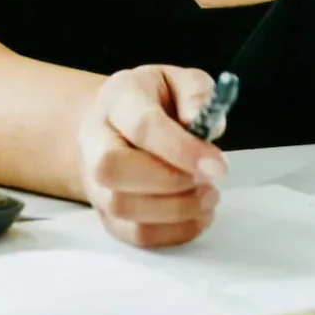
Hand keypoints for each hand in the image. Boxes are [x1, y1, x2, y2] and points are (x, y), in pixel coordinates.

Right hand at [75, 65, 228, 249]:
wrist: (117, 125)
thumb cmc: (155, 101)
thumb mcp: (180, 80)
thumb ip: (196, 93)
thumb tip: (207, 125)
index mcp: (118, 98)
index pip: (141, 125)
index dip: (181, 149)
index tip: (219, 166)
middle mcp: (95, 139)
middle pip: (112, 168)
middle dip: (169, 182)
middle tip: (209, 181)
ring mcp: (95, 180)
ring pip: (121, 206)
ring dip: (175, 210)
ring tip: (209, 197)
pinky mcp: (106, 212)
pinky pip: (133, 234)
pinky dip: (173, 233)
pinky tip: (198, 216)